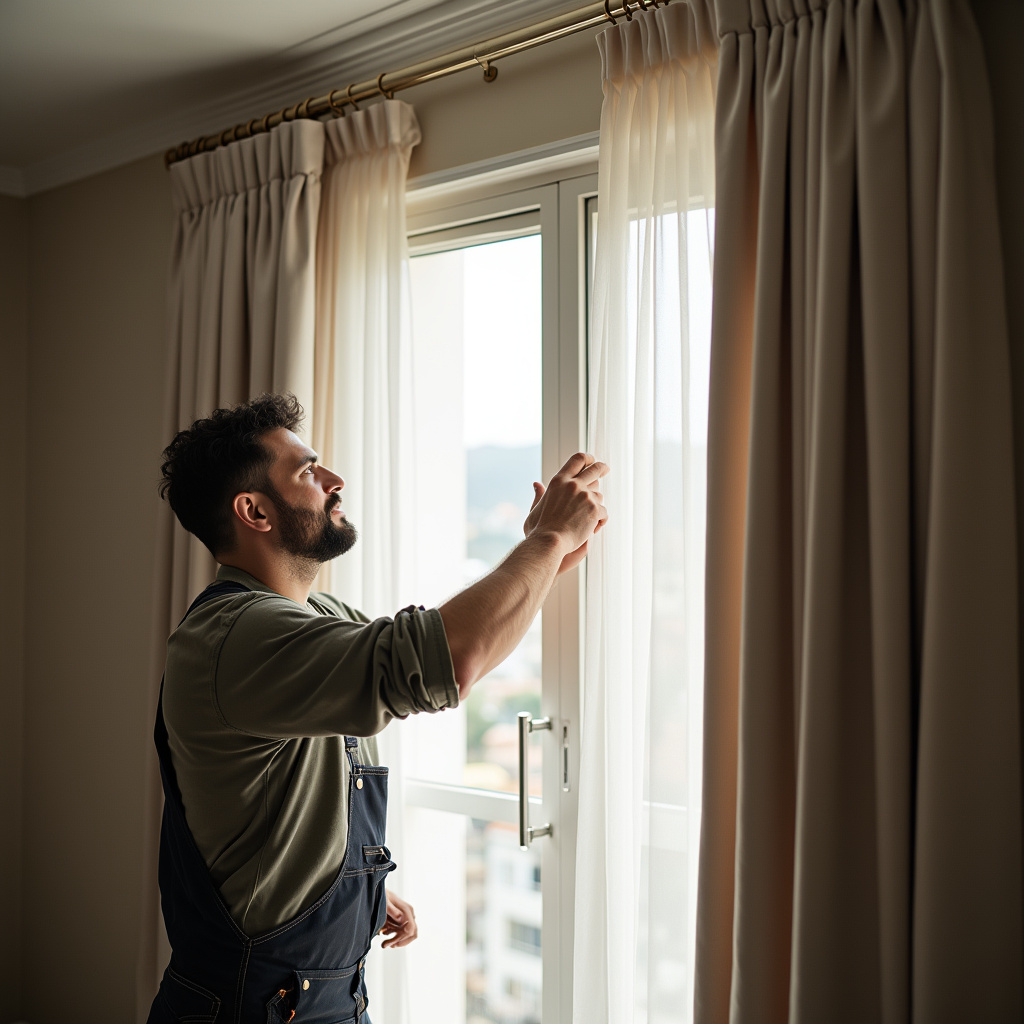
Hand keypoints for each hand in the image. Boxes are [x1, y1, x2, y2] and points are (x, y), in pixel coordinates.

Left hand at [380, 891, 417, 947]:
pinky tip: (384, 934)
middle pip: (412, 933)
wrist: (378, 891)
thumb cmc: (381, 896)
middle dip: (400, 942)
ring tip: (384, 943)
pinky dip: (394, 936)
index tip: (392, 943)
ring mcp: (406, 917)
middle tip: (387, 945)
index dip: (402, 938)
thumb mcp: (384, 902)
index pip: (411, 929)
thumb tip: (401, 919)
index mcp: (407, 910)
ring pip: (407, 934)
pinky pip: (402, 932)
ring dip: (397, 941)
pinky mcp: (401, 920)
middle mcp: (409, 914)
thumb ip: (392, 910)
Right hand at [524, 453, 608, 572]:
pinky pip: (603, 513)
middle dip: (602, 468)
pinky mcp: (594, 509)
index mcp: (558, 481)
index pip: (577, 460)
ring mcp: (585, 496)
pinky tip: (592, 529)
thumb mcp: (535, 509)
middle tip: (605, 469)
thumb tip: (536, 484)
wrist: (548, 542)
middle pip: (595, 469)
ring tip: (587, 521)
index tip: (592, 461)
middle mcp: (573, 485)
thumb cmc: (539, 530)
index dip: (587, 458)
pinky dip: (599, 521)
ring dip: (595, 507)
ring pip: (599, 496)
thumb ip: (539, 495)